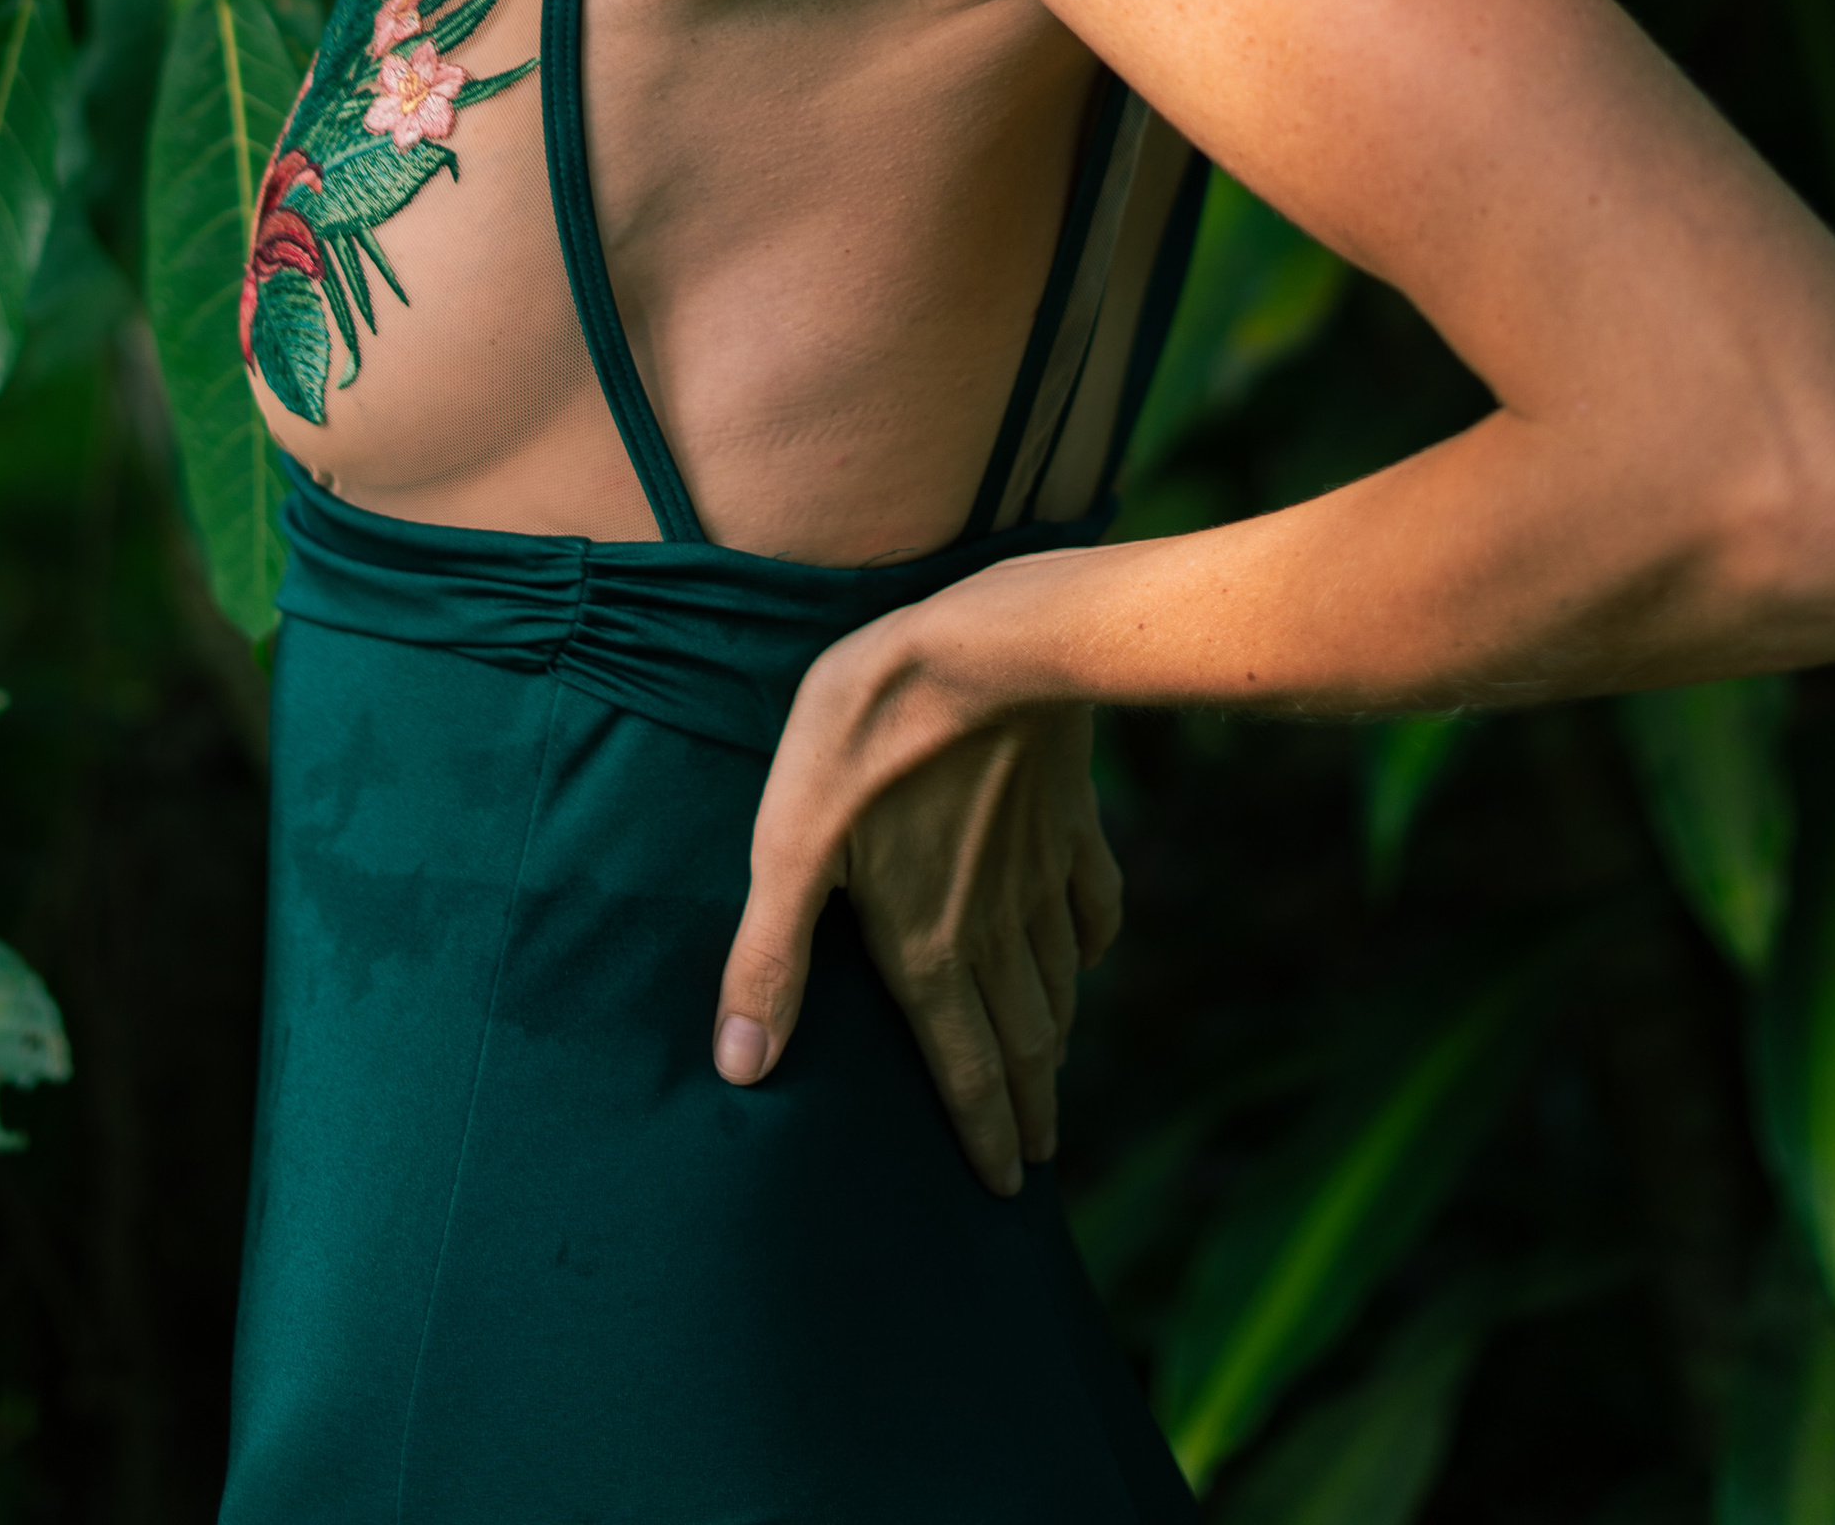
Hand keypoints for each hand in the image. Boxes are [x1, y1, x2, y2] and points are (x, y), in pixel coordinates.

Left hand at [713, 602, 1119, 1195]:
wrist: (986, 646)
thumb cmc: (868, 737)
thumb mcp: (790, 845)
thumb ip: (769, 960)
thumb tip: (741, 1069)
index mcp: (927, 947)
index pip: (963, 1067)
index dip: (983, 1133)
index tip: (1005, 1188)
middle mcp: (994, 928)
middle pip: (1020, 1038)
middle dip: (1027, 1107)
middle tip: (1038, 1159)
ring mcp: (1040, 872)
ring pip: (1057, 981)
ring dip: (1057, 1038)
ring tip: (1056, 1074)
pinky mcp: (1068, 818)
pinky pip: (1092, 902)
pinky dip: (1092, 942)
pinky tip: (1089, 954)